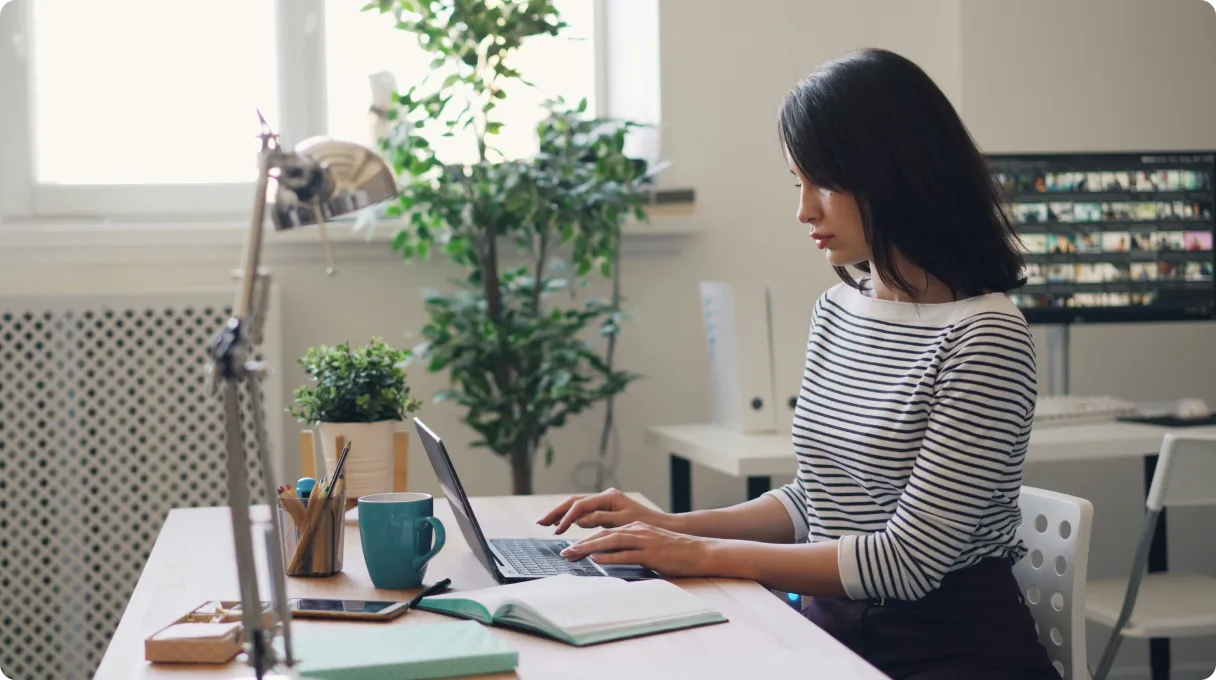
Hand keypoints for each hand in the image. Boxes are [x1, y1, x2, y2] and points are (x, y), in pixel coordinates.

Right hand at [536, 488, 669, 534]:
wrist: (663, 526)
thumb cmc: (647, 525)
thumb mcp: (624, 523)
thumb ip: (601, 519)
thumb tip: (579, 519)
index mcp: (609, 497)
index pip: (581, 506)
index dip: (566, 518)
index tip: (557, 531)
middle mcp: (605, 497)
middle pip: (574, 502)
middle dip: (557, 512)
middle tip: (541, 522)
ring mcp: (605, 502)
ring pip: (577, 506)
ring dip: (562, 514)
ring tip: (547, 523)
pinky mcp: (606, 510)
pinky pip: (584, 512)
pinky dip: (572, 518)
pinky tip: (563, 524)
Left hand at [559, 522, 716, 577]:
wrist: (699, 552)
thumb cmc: (673, 552)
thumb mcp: (647, 546)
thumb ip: (628, 549)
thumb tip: (606, 556)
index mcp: (635, 528)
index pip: (605, 532)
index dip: (585, 540)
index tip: (570, 548)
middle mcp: (637, 531)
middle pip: (603, 534)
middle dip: (581, 543)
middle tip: (564, 552)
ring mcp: (644, 541)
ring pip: (611, 541)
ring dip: (589, 547)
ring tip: (573, 554)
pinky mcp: (651, 553)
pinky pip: (627, 553)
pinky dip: (611, 555)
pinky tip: (598, 559)